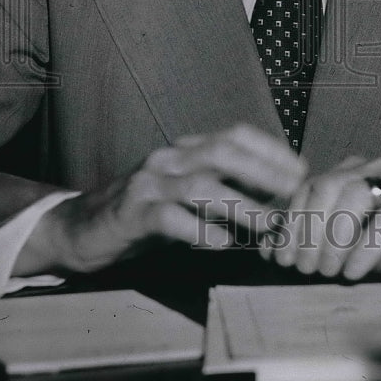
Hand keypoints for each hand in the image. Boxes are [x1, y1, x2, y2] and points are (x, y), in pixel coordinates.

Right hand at [13, 123, 307, 275]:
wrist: (80, 229)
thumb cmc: (144, 214)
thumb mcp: (185, 196)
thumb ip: (223, 192)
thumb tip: (276, 200)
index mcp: (184, 150)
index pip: (234, 135)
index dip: (270, 149)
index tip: (300, 169)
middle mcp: (168, 159)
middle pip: (222, 152)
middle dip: (263, 170)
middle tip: (294, 192)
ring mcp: (148, 184)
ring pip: (200, 185)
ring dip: (241, 204)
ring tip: (269, 225)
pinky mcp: (130, 214)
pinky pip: (169, 219)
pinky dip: (199, 230)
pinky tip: (222, 244)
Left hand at [259, 155, 380, 281]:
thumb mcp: (345, 244)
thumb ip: (309, 241)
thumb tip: (267, 250)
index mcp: (352, 170)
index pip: (308, 186)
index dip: (290, 224)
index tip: (281, 260)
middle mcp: (375, 168)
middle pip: (327, 186)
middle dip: (310, 231)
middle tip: (306, 269)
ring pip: (354, 196)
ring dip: (334, 239)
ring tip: (329, 271)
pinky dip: (363, 249)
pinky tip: (352, 272)